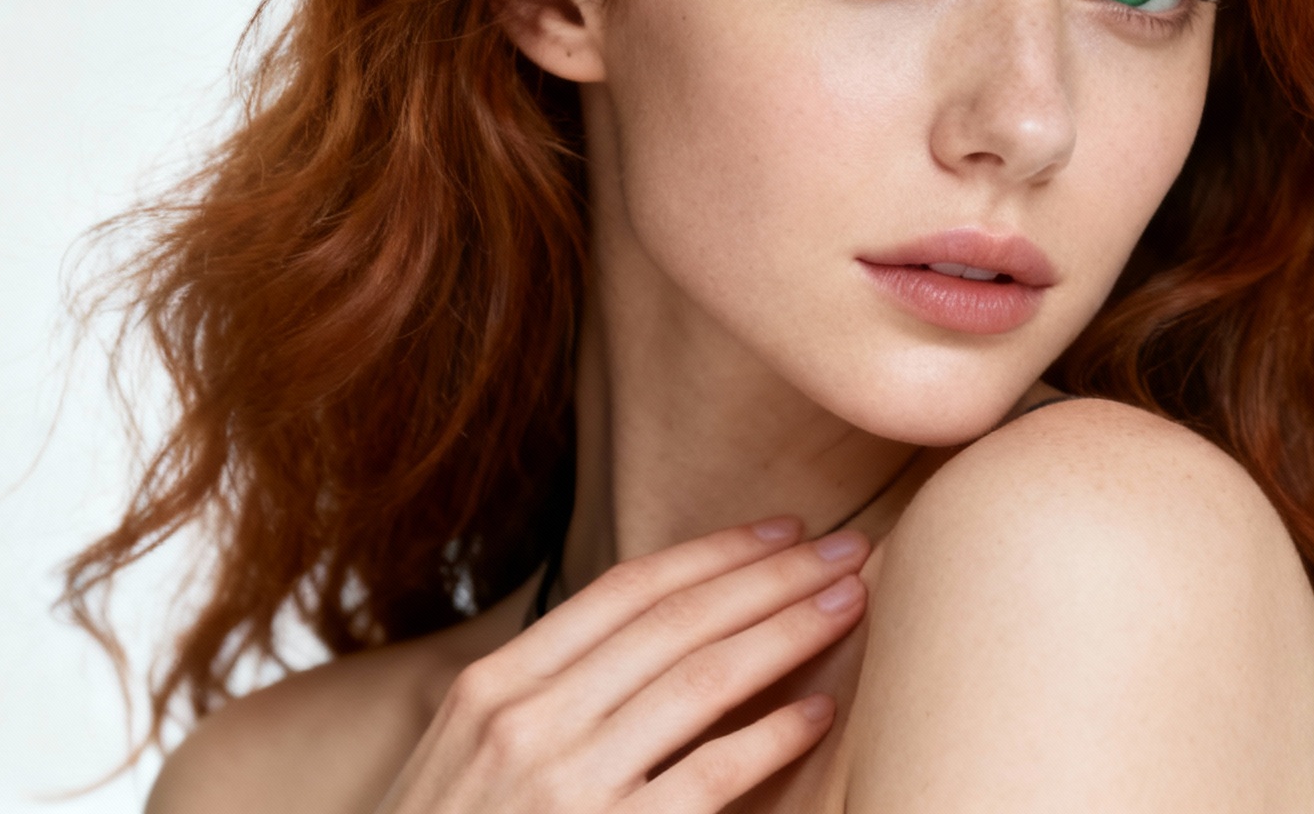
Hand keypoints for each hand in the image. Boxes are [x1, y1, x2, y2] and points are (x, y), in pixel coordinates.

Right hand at [371, 518, 871, 812]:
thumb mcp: (464, 757)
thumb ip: (537, 696)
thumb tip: (637, 644)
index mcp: (494, 686)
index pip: (625, 591)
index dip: (713, 552)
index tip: (781, 528)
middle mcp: (526, 721)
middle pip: (675, 621)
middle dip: (772, 576)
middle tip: (847, 547)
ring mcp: (565, 784)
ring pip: (703, 679)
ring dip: (788, 632)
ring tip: (849, 605)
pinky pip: (710, 775)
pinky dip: (771, 737)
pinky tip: (818, 713)